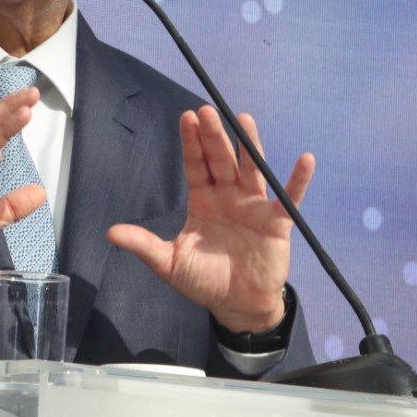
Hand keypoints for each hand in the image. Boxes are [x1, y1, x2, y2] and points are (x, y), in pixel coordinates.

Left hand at [107, 106, 313, 332]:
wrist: (237, 306)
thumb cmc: (204, 281)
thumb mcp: (170, 263)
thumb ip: (144, 245)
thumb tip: (111, 232)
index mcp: (203, 201)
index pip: (196, 165)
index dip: (191, 143)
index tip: (186, 118)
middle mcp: (228, 197)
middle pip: (220, 160)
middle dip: (213, 136)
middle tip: (206, 110)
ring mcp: (253, 206)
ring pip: (251, 169)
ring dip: (250, 145)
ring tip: (245, 119)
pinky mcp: (276, 222)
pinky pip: (289, 198)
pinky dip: (298, 180)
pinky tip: (305, 160)